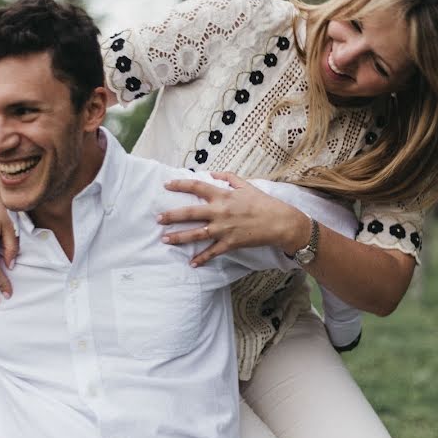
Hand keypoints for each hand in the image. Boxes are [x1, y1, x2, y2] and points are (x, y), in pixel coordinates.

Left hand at [157, 172, 309, 266]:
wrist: (280, 222)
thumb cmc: (263, 203)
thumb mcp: (246, 185)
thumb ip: (228, 178)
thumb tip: (212, 174)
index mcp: (223, 196)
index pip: (197, 187)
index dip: (180, 185)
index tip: (166, 185)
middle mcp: (220, 212)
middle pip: (190, 213)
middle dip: (172, 216)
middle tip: (158, 219)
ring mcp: (224, 229)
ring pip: (197, 234)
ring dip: (179, 237)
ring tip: (165, 239)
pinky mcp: (230, 243)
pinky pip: (212, 252)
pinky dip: (202, 258)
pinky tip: (191, 263)